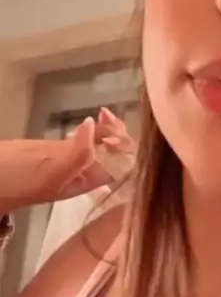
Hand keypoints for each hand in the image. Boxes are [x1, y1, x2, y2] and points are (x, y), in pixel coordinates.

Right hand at [0, 111, 135, 213]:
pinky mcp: (60, 150)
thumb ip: (77, 152)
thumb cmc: (18, 178)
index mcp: (89, 182)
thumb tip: (93, 125)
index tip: (113, 131)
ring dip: (110, 129)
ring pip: (104, 145)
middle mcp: (86, 172)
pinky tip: (97, 117)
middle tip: (106, 117)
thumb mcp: (51, 170)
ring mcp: (73, 160)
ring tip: (104, 115)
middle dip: (119, 134)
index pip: (122, 167)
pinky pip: (87, 139)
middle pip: (116, 155)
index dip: (125, 148)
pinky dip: (96, 128)